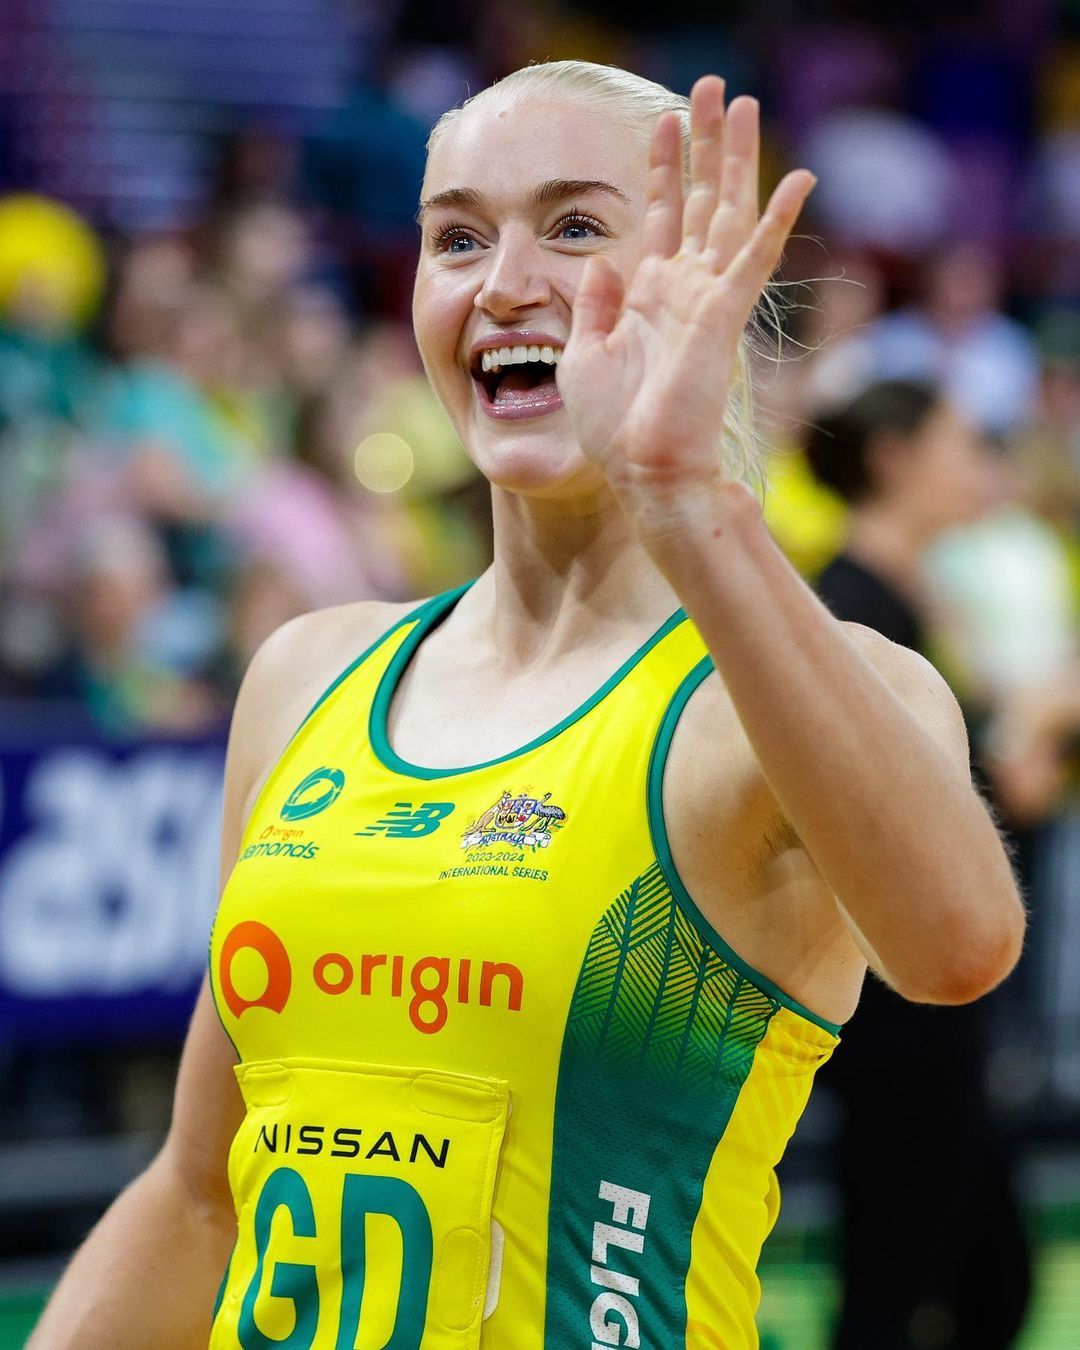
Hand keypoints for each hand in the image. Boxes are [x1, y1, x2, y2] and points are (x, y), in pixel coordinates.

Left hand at [556, 77, 814, 533]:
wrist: (643, 472)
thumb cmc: (614, 428)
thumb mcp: (585, 356)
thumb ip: (597, 304)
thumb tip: (602, 260)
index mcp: (651, 297)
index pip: (662, 217)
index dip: (664, 168)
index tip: (665, 120)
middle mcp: (684, 290)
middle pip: (702, 201)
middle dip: (706, 145)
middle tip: (714, 90)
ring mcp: (708, 301)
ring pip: (729, 214)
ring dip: (737, 159)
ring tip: (742, 104)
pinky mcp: (723, 318)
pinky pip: (754, 259)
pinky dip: (775, 220)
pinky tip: (797, 178)